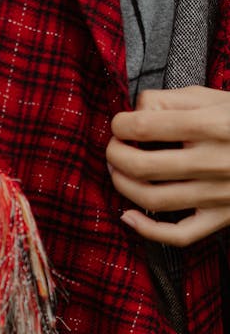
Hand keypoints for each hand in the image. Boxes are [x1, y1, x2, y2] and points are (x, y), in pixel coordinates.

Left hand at [106, 86, 229, 245]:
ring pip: (153, 199)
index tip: (119, 124)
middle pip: (142, 165)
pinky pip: (179, 234)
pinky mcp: (221, 217)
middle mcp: (213, 161)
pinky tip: (129, 216)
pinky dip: (147, 230)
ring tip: (118, 172)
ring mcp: (217, 193)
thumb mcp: (216, 98)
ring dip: (123, 186)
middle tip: (114, 148)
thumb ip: (173, 100)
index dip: (120, 124)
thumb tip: (136, 109)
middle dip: (115, 155)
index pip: (145, 125)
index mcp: (211, 124)